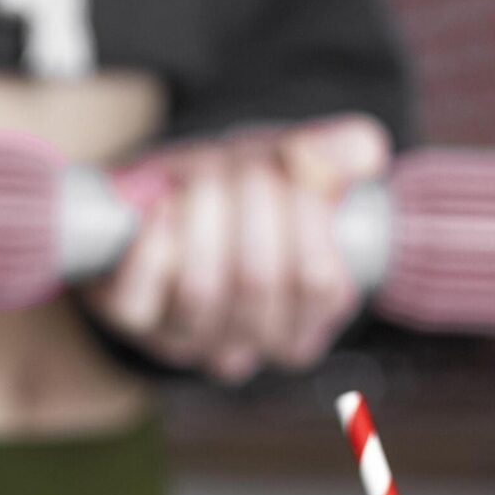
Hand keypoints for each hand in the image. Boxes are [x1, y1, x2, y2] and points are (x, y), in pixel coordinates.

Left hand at [85, 114, 389, 382]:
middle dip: (252, 205)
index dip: (308, 215)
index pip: (321, 283)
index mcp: (306, 321)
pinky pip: (139, 301)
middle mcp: (249, 343)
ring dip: (203, 220)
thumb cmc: (242, 191)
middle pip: (260, 281)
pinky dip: (151, 248)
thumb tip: (362, 152)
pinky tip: (161, 207)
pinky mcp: (133, 321)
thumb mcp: (294, 166)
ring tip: (203, 177)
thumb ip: (335, 155)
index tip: (293, 159)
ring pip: (202, 291)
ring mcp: (187, 339)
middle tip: (241, 161)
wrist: (162, 197)